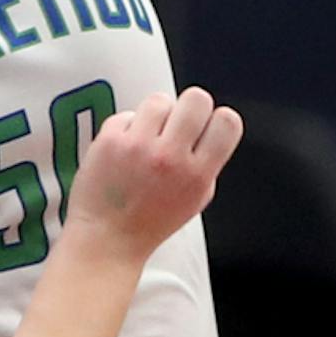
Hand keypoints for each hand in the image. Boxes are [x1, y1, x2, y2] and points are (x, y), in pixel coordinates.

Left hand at [68, 88, 243, 254]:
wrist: (107, 238)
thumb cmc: (149, 222)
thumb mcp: (195, 200)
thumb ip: (207, 165)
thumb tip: (209, 130)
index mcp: (197, 175)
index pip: (228, 122)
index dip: (219, 118)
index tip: (208, 125)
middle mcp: (170, 158)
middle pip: (196, 98)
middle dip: (190, 107)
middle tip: (178, 124)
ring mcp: (138, 147)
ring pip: (160, 100)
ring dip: (156, 115)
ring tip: (148, 137)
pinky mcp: (110, 140)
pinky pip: (128, 113)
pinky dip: (128, 127)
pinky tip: (125, 147)